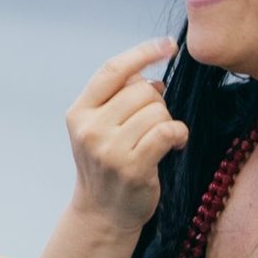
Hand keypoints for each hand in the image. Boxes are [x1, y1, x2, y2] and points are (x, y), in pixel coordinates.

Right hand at [63, 37, 187, 233]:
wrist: (104, 214)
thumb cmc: (108, 166)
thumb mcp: (99, 129)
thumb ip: (117, 99)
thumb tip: (150, 74)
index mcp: (79, 112)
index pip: (112, 70)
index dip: (143, 53)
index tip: (169, 44)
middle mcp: (90, 129)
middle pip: (141, 90)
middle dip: (156, 102)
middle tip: (153, 123)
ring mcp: (109, 149)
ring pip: (157, 110)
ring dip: (167, 121)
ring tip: (161, 139)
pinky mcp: (132, 167)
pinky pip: (168, 131)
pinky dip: (178, 134)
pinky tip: (175, 145)